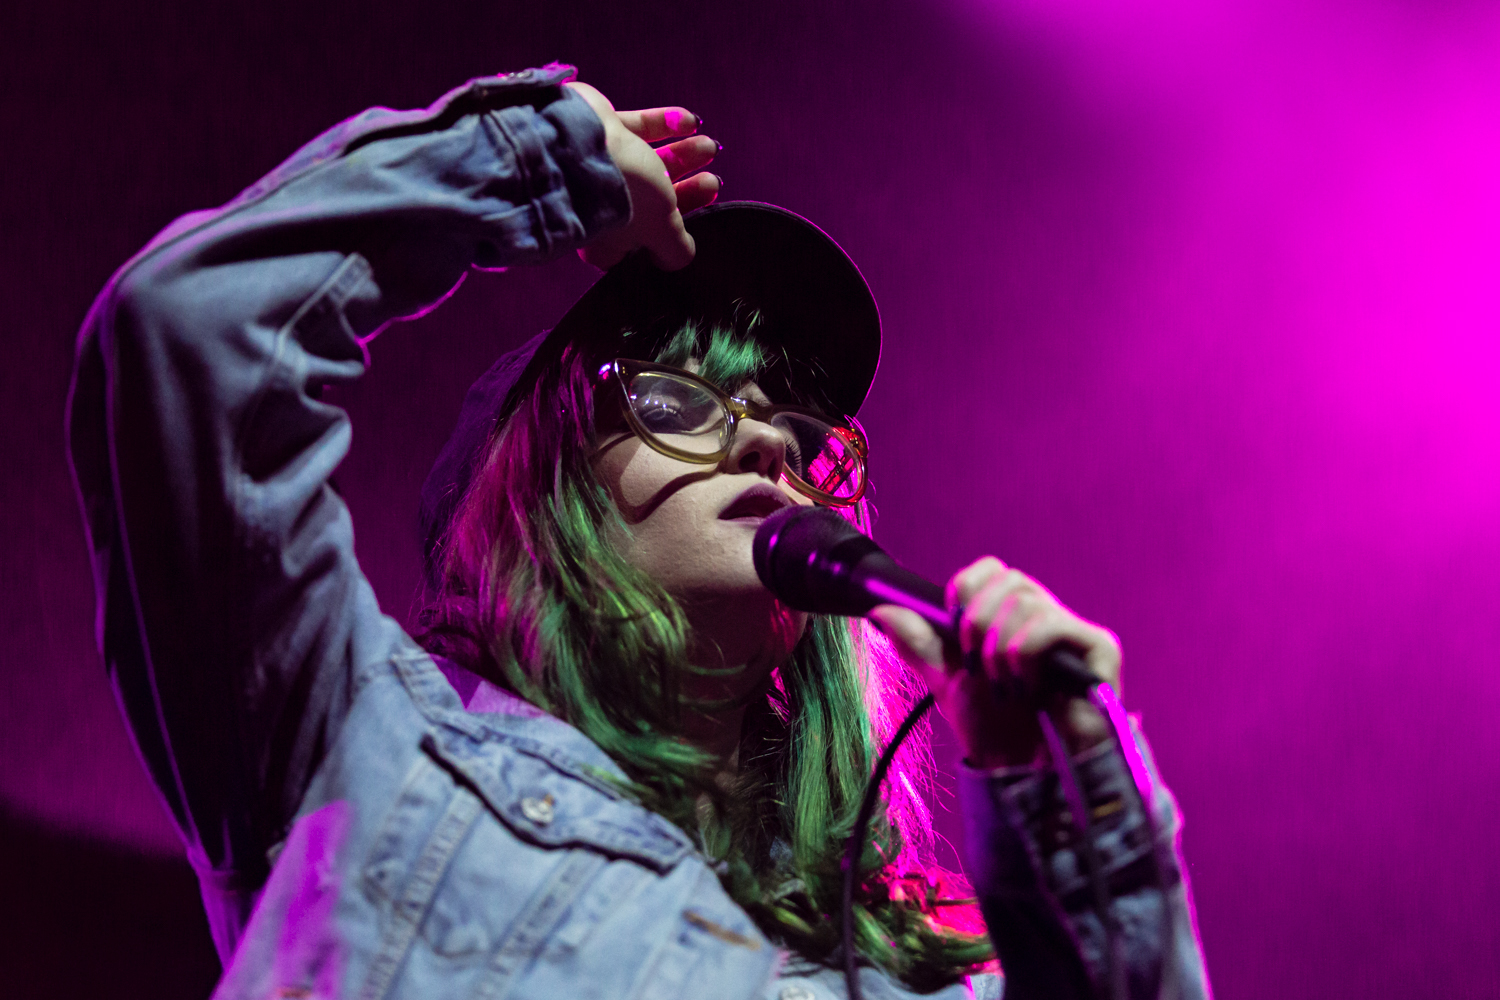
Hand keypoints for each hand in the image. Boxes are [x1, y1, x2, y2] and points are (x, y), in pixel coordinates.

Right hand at [566, 82, 720, 270]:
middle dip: (687, 189)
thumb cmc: (622, 190)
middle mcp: (603, 206)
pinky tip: (690, 121)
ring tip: (709, 145)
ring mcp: (602, 166)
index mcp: (609, 241)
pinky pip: (636, 130)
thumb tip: (682, 258)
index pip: (647, 244)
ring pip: (648, 163)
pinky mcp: (600, 131)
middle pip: (653, 201)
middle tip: (713, 181)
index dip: (675, 233)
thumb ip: (675, 247)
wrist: (576, 138)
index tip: (702, 218)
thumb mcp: (660, 228)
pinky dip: (663, 124)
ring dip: (682, 154)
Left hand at [869, 557, 1121, 769]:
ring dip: (999, 650)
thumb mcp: (946, 680)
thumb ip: (918, 643)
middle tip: (977, 667)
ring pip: (1025, 601)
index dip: (965, 589)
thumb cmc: (996, 728)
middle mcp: (1048, 614)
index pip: (991, 568)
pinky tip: (1031, 687)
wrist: (1026, 774)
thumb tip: (880, 609)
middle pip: (1007, 578)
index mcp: (1014, 615)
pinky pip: (1051, 624)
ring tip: (1005, 686)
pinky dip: (1025, 655)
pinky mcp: (1100, 647)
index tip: (955, 630)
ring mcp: (1075, 630)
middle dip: (977, 623)